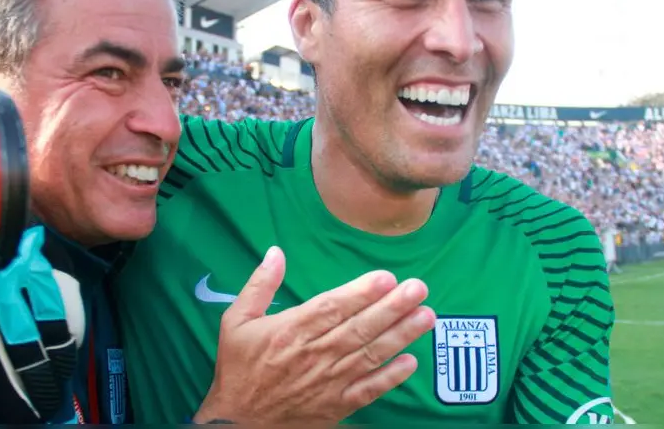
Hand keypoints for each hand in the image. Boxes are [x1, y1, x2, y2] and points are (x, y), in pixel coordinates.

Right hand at [194, 247, 434, 423]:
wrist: (238, 421)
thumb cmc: (239, 367)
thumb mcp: (236, 320)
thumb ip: (259, 285)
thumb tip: (276, 252)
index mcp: (290, 330)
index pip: (332, 308)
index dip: (361, 293)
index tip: (386, 277)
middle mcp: (313, 354)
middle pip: (359, 328)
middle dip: (392, 308)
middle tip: (418, 289)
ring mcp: (328, 382)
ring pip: (370, 355)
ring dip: (401, 336)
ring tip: (426, 316)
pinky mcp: (336, 405)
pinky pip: (368, 391)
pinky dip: (390, 378)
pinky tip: (411, 362)